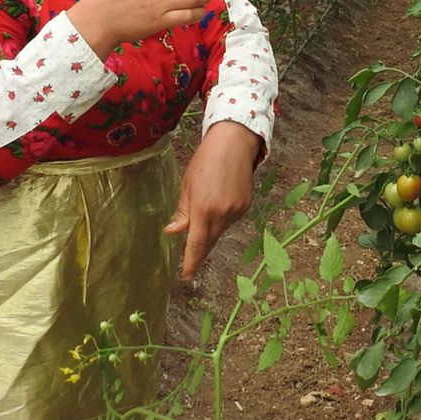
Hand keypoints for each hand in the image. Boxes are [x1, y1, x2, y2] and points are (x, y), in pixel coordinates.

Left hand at [166, 121, 262, 281]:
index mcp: (203, 208)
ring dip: (211, 230)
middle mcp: (222, 214)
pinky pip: (231, 220)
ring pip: (221, 231)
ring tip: (206, 208)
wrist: (234, 143)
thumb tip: (173, 231)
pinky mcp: (246, 206)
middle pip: (210, 242)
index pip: (196, 243)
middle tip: (190, 260)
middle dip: (200, 251)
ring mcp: (237, 211)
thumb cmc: (205, 160)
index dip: (191, 261)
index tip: (186, 276)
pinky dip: (222, 218)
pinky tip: (220, 201)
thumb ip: (183, 212)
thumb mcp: (187, 185)